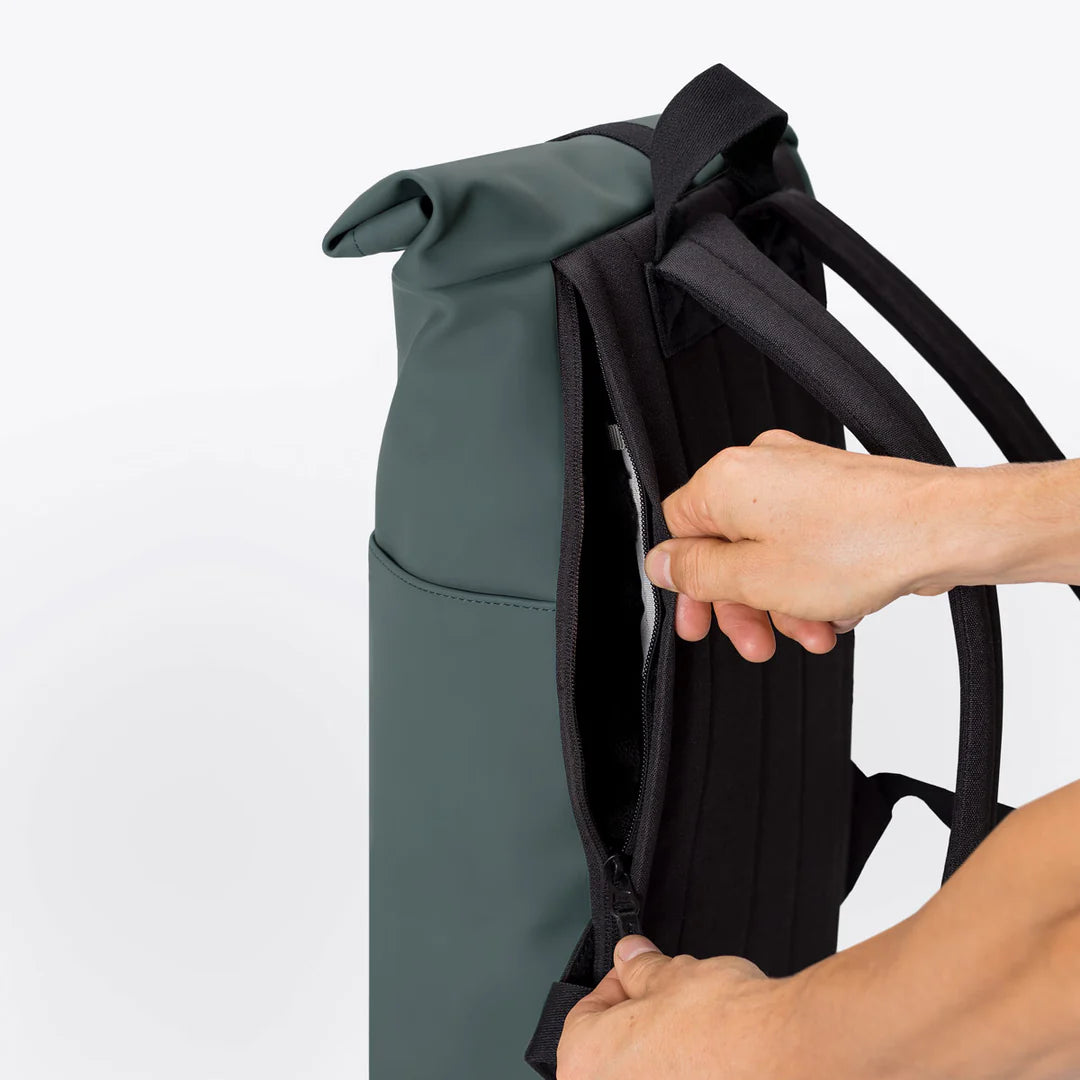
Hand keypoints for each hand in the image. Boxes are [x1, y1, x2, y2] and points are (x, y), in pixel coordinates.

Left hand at [557, 935, 794, 1079]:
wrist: (782, 1056)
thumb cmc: (721, 1024)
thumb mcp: (671, 974)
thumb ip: (639, 968)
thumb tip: (631, 956)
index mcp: (584, 1064)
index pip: (584, 1014)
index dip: (617, 985)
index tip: (637, 975)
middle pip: (615, 1052)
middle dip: (642, 1024)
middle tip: (669, 1002)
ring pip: (649, 1074)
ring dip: (666, 1056)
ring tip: (698, 1031)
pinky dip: (691, 1074)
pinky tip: (714, 1059)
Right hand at [644, 429, 959, 660]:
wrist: (944, 528)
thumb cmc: (859, 545)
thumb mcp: (753, 577)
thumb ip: (695, 572)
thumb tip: (662, 565)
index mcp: (727, 480)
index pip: (679, 531)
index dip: (688, 583)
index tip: (699, 618)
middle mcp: (762, 466)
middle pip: (726, 546)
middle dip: (742, 603)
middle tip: (755, 640)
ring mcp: (803, 476)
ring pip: (770, 551)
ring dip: (784, 600)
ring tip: (812, 631)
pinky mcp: (838, 492)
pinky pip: (806, 543)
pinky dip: (814, 580)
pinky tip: (835, 610)